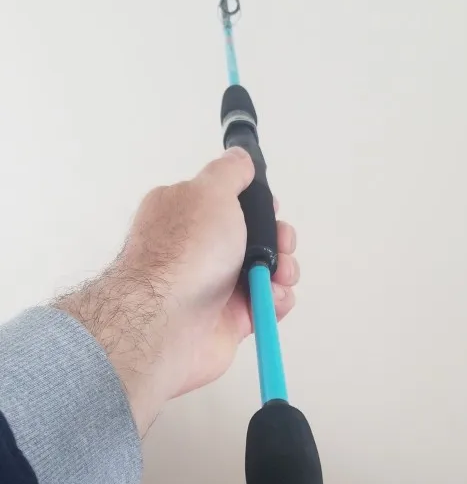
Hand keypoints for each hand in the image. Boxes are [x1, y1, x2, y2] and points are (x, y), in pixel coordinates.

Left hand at [56, 147, 298, 433]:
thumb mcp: (209, 192)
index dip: (257, 204)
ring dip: (282, 270)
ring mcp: (213, 286)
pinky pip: (263, 306)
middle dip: (278, 238)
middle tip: (282, 244)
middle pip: (253, 237)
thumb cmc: (185, 253)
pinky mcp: (228, 320)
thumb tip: (240, 159)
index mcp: (185, 213)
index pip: (228, 201)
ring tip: (279, 276)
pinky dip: (275, 302)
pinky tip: (271, 299)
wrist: (167, 324)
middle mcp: (197, 249)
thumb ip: (230, 172)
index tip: (270, 208)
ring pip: (264, 272)